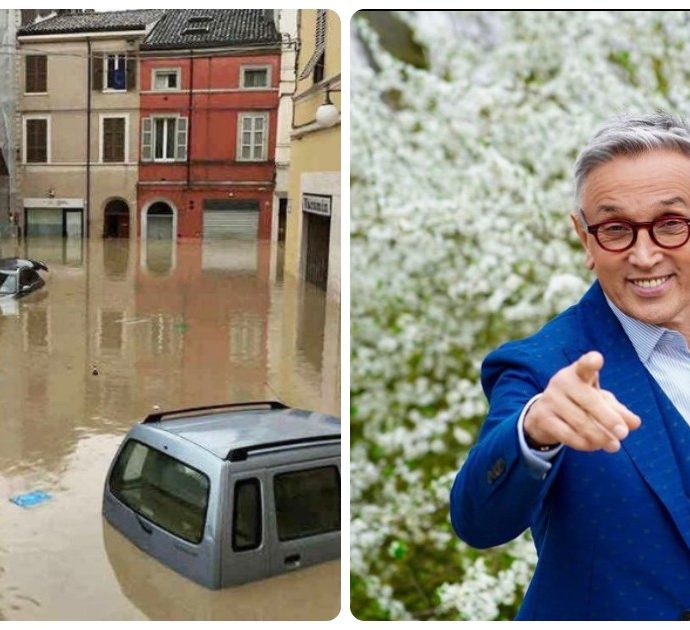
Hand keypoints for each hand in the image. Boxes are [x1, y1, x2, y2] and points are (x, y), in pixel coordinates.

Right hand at [523, 351, 640, 452]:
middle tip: (623, 434)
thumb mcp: (599, 401)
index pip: (584, 365)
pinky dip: (584, 443)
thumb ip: (618, 410)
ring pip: (580, 421)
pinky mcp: (543, 418)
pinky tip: (594, 445)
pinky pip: (568, 435)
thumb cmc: (579, 402)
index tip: (597, 360)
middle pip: (589, 401)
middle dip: (608, 419)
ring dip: (600, 436)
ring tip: (614, 445)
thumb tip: (635, 423)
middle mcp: (561, 382)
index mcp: (578, 373)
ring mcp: (550, 400)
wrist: (544, 413)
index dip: (590, 362)